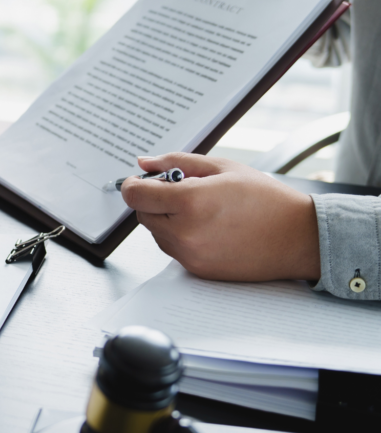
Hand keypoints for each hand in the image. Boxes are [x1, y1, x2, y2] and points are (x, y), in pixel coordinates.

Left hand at [120, 153, 319, 281]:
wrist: (298, 237)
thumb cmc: (265, 199)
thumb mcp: (222, 167)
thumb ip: (177, 162)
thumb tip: (144, 162)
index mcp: (190, 201)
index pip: (135, 195)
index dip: (134, 185)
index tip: (141, 180)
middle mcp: (185, 232)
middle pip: (143, 214)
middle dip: (154, 200)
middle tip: (181, 190)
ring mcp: (190, 255)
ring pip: (156, 233)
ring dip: (166, 219)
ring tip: (202, 209)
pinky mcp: (197, 270)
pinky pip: (172, 250)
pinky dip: (180, 237)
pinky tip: (208, 227)